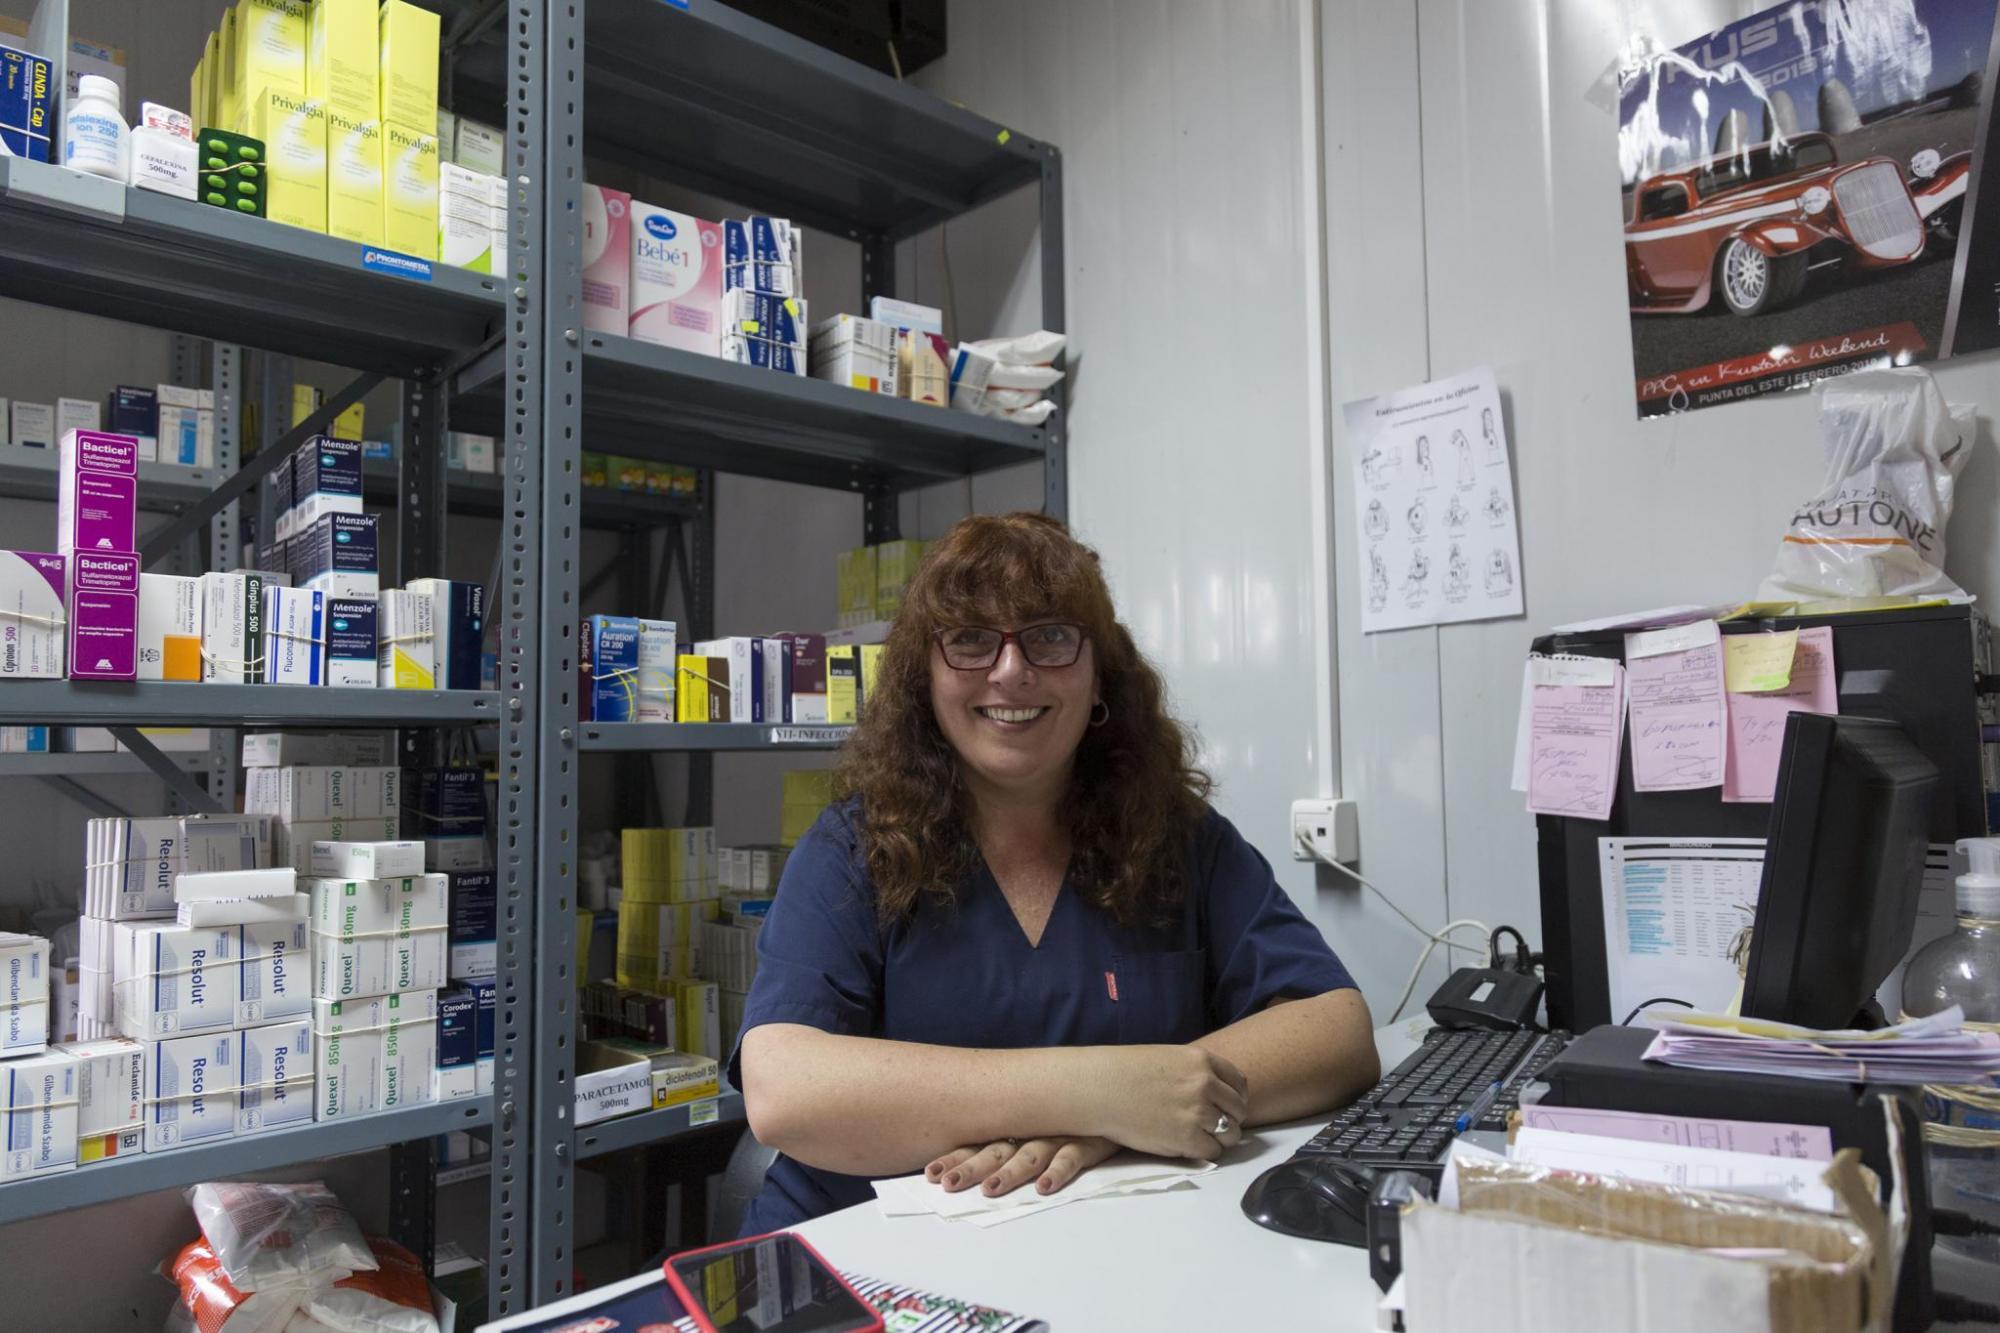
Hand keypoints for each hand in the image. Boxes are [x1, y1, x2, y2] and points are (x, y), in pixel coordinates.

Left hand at [925, 1136, 1120, 1197]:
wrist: (1116, 1097)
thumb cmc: (1068, 1120)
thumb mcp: (1035, 1126)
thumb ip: (1006, 1143)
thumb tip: (969, 1166)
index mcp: (1015, 1128)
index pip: (978, 1144)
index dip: (955, 1159)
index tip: (931, 1175)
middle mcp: (1032, 1130)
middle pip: (996, 1150)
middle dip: (971, 1167)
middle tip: (949, 1184)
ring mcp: (1059, 1134)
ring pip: (1030, 1154)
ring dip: (1010, 1172)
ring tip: (991, 1189)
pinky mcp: (1088, 1141)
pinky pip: (1071, 1157)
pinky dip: (1058, 1171)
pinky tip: (1045, 1187)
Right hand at [1089, 1045, 1248, 1159]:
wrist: (1099, 1088)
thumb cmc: (1125, 1072)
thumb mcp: (1168, 1058)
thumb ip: (1195, 1071)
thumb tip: (1218, 1090)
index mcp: (1201, 1060)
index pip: (1239, 1082)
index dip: (1236, 1097)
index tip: (1228, 1106)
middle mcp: (1205, 1084)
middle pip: (1238, 1110)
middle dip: (1230, 1119)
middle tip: (1215, 1126)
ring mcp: (1198, 1112)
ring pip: (1231, 1133)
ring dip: (1220, 1138)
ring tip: (1201, 1137)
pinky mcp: (1187, 1138)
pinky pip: (1212, 1151)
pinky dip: (1204, 1151)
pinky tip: (1188, 1146)